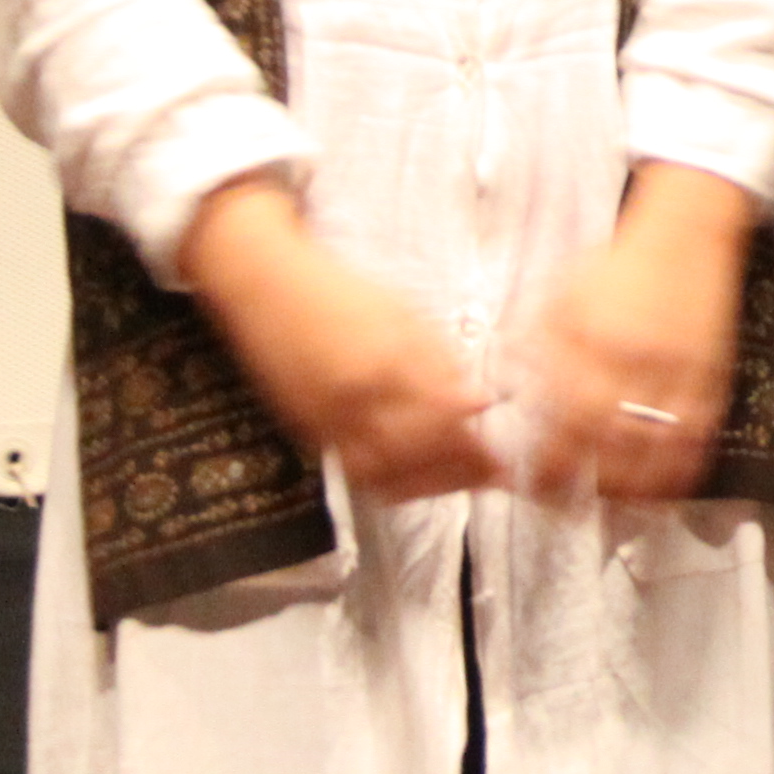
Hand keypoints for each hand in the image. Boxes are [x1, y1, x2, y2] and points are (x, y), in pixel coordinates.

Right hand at [176, 174, 500, 500]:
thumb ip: (440, 359)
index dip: (479, 440)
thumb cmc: (338, 291)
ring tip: (464, 482)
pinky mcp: (309, 432)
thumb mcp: (401, 312)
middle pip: (420, 454)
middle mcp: (358, 399)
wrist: (266, 288)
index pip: (445, 419)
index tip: (508, 449)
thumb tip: (481, 399)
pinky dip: (393, 485)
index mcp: (387, 361)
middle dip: (464, 470)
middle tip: (496, 474)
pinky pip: (357, 474)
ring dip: (431, 486)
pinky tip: (418, 480)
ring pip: (388, 475)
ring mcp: (329, 420)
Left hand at [517, 163, 759, 503]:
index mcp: (593, 336)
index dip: (549, 456)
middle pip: (609, 437)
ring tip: (610, 505)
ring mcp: (678, 368)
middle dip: (585, 481)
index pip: (566, 413)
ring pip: (656, 443)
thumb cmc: (618, 264)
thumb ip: (534, 343)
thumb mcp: (561, 294)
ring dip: (632, 485)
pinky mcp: (712, 374)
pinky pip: (699, 432)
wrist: (685, 233)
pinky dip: (681, 466)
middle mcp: (636, 356)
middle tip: (563, 505)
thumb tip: (508, 391)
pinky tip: (663, 486)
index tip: (532, 483)